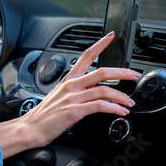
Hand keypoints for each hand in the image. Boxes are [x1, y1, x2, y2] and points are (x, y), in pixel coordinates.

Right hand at [21, 31, 140, 147]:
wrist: (31, 128)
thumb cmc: (45, 114)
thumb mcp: (61, 96)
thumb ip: (77, 91)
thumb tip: (95, 91)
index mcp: (69, 79)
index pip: (86, 55)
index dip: (100, 44)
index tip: (111, 37)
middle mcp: (72, 85)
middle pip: (102, 72)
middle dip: (122, 72)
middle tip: (134, 75)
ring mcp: (73, 97)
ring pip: (104, 90)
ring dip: (121, 96)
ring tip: (130, 103)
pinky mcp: (74, 111)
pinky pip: (99, 106)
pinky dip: (113, 108)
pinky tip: (120, 112)